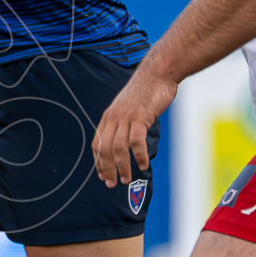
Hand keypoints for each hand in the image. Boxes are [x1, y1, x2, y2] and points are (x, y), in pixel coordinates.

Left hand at [92, 64, 175, 187]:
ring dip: (122, 166)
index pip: (98, 143)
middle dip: (107, 169)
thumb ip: (126, 122)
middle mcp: (114, 118)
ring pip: (119, 148)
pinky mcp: (140, 117)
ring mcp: (126, 118)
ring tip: (126, 179)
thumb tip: (129, 139)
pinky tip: (144, 164)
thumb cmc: (146, 91)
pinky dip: (139, 155)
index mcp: (109, 116)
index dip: (98, 161)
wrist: (157, 73)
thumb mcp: (129, 107)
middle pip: (105, 149)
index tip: (102, 175)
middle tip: (111, 183)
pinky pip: (136, 141)